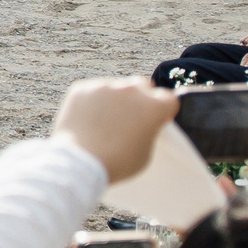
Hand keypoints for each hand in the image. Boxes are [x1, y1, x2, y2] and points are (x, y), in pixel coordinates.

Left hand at [52, 76, 177, 182]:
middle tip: (130, 116)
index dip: (163, 109)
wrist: (80, 161)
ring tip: (105, 120)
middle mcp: (131, 90)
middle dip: (140, 98)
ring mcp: (105, 86)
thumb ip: (149, 129)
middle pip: (141, 86)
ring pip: (115, 87)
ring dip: (115, 98)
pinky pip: (93, 91)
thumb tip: (144, 122)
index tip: (156, 118)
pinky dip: (93, 100)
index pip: (167, 98)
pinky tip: (89, 118)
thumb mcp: (147, 151)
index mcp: (153, 106)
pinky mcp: (82, 88)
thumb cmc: (117, 162)